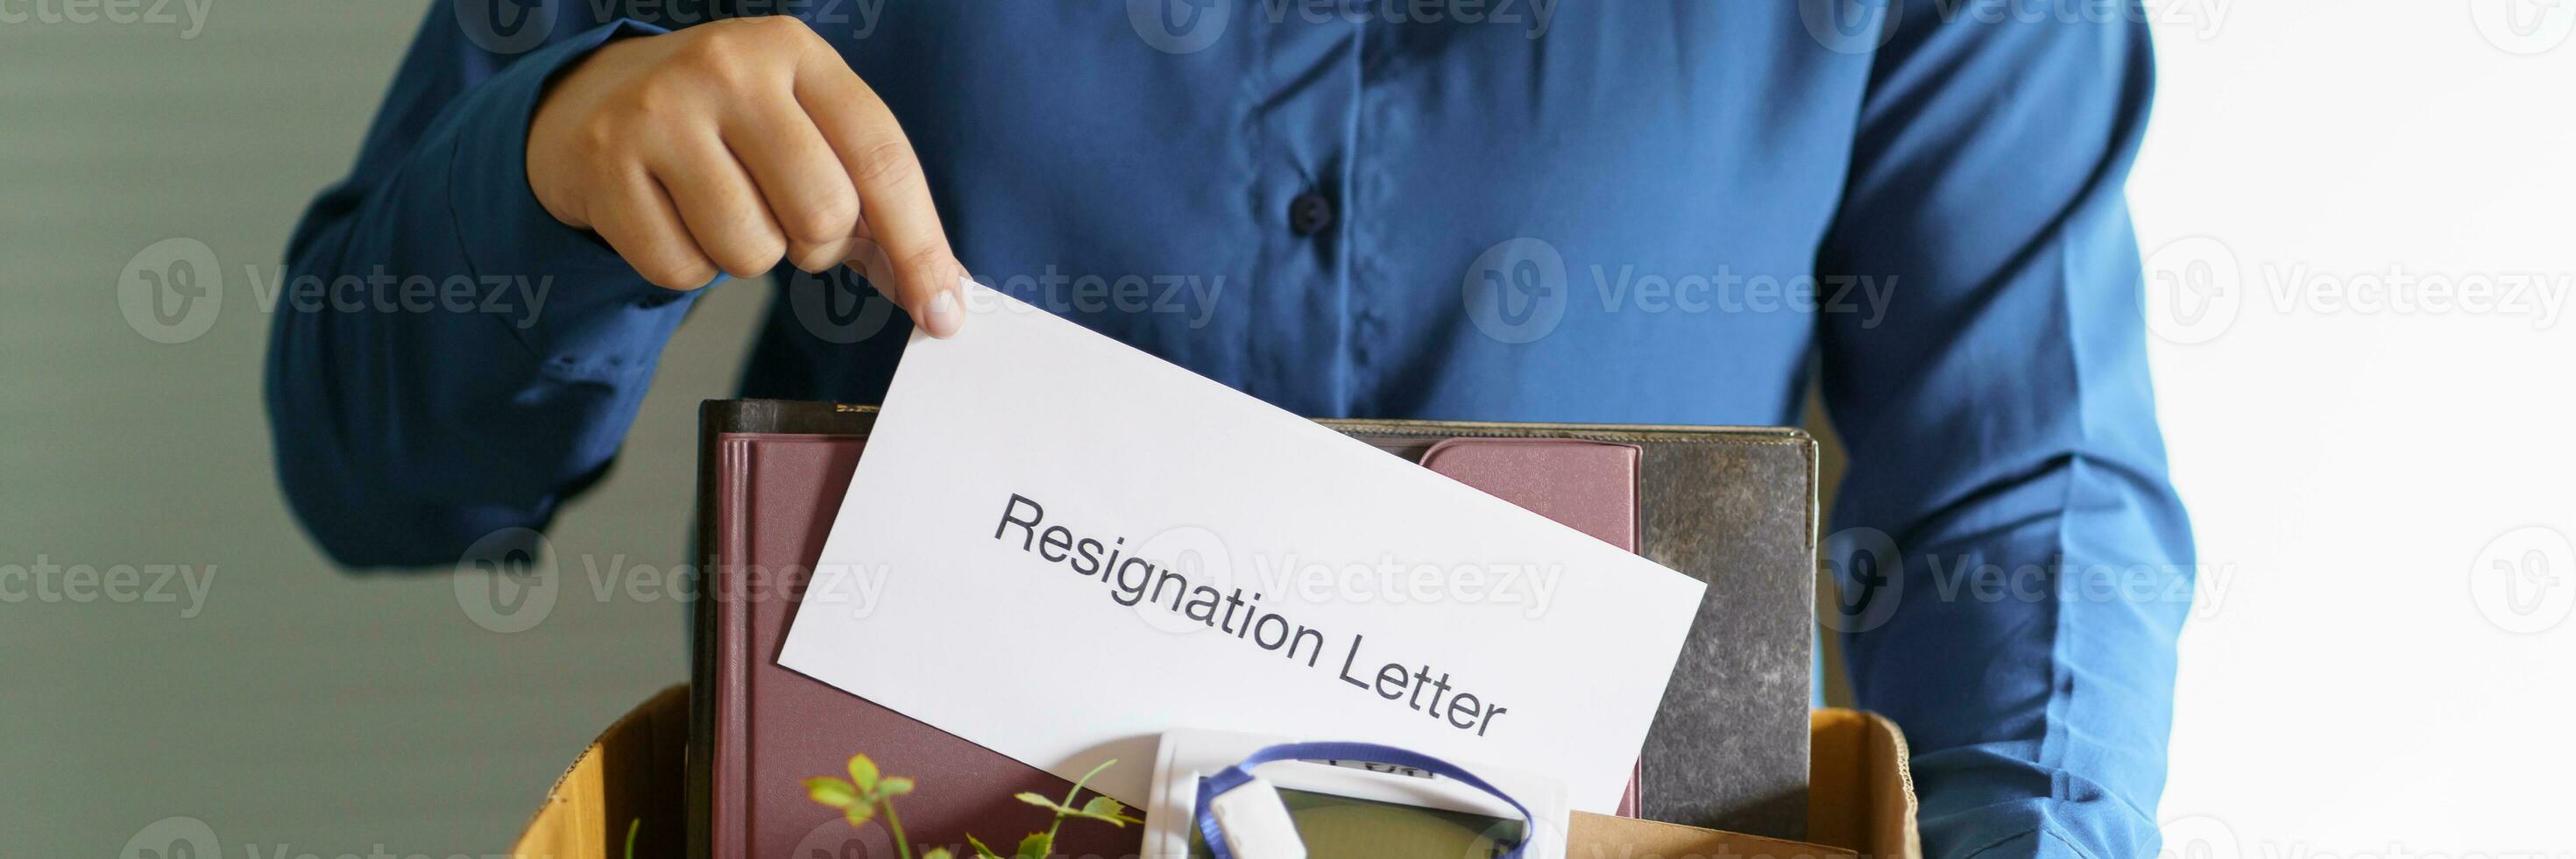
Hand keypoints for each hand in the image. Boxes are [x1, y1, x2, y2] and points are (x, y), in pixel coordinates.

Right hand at [526, 16, 967, 335]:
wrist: (593, 100)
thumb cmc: (724, 122)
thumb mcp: (801, 120)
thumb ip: (869, 191)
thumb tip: (939, 291)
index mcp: (796, 52)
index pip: (882, 158)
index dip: (920, 246)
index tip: (941, 311)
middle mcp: (729, 69)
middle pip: (823, 214)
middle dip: (817, 245)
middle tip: (784, 220)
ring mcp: (660, 113)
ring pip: (753, 252)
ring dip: (749, 255)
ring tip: (722, 207)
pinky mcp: (607, 166)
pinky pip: (683, 270)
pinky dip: (690, 265)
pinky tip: (674, 216)